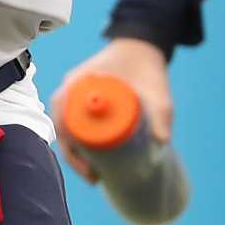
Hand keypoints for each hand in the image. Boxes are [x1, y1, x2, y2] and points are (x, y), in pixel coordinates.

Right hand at [50, 38, 171, 183]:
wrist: (144, 46)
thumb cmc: (147, 67)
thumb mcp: (156, 91)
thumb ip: (160, 114)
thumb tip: (162, 142)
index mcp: (80, 82)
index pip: (63, 118)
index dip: (71, 146)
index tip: (89, 168)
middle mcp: (72, 87)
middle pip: (62, 127)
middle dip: (73, 156)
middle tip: (93, 177)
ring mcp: (76, 93)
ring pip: (65, 127)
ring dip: (74, 151)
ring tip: (93, 174)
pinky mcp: (84, 99)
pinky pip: (72, 122)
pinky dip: (76, 141)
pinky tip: (89, 159)